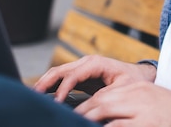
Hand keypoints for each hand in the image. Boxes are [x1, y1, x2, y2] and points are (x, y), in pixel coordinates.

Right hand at [33, 55, 156, 101]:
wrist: (139, 75)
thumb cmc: (132, 80)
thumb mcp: (120, 89)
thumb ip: (103, 96)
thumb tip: (88, 107)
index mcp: (95, 63)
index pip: (72, 76)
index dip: (63, 89)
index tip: (57, 103)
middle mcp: (86, 62)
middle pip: (59, 71)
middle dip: (45, 83)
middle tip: (33, 97)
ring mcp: (82, 67)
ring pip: (57, 73)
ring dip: (44, 83)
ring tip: (32, 96)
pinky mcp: (80, 75)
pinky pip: (62, 78)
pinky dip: (50, 85)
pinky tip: (42, 94)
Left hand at [75, 80, 170, 126]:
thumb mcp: (149, 104)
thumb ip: (127, 107)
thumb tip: (102, 118)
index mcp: (135, 89)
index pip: (101, 96)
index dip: (82, 108)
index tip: (71, 118)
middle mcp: (136, 95)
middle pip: (99, 102)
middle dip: (81, 115)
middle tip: (67, 124)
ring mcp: (141, 110)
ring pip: (104, 113)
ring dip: (89, 122)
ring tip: (77, 126)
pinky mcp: (145, 124)